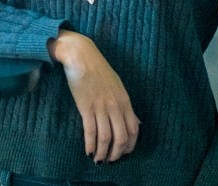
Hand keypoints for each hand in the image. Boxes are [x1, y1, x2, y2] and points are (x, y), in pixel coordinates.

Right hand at [48, 30, 139, 163]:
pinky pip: (90, 131)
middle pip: (121, 137)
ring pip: (106, 138)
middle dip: (116, 153)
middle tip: (109, 160)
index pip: (134, 130)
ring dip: (102, 153)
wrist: (80, 55)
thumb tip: (136, 123)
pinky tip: (88, 151)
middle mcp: (115, 106)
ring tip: (98, 160)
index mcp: (125, 101)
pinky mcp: (85, 106)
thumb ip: (126, 105)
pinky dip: (90, 144)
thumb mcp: (118, 86)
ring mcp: (101, 107)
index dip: (130, 146)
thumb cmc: (97, 68)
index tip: (123, 153)